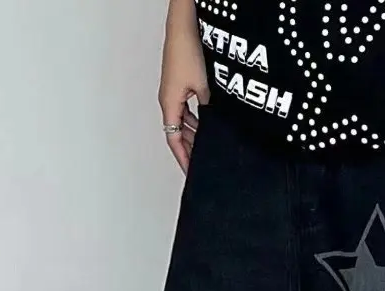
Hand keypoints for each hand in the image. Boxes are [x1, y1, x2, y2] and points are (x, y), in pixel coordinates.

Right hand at [159, 22, 209, 172]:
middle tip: (200, 164)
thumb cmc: (188, 49)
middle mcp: (168, 99)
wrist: (184, 23)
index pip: (174, 141)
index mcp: (169, 103)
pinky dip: (196, 120)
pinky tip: (208, 123)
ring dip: (193, 134)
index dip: (183, 159)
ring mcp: (173, 90)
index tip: (191, 173)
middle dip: (189, 150)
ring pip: (182, 121)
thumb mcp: (204, 87)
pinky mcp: (180, 82)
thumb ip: (209, 110)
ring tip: (206, 147)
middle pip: (177, 133)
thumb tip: (216, 126)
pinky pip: (186, 108)